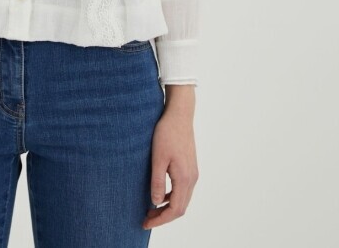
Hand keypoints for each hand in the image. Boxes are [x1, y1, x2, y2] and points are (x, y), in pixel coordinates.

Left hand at [142, 103, 198, 228]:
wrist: (179, 115)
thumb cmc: (167, 133)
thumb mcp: (158, 158)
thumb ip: (157, 181)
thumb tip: (155, 202)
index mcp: (184, 178)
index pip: (175, 209)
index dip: (161, 219)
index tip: (146, 223)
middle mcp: (192, 178)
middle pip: (180, 207)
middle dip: (163, 216)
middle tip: (146, 219)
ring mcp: (192, 173)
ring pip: (182, 199)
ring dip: (167, 207)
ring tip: (150, 209)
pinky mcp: (190, 167)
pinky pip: (182, 189)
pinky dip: (171, 197)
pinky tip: (159, 194)